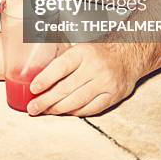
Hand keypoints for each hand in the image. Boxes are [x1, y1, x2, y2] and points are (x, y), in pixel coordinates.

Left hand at [26, 42, 142, 116]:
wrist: (128, 56)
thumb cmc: (96, 52)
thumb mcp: (79, 47)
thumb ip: (61, 58)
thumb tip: (36, 72)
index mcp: (83, 52)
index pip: (61, 66)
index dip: (45, 78)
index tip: (33, 88)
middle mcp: (94, 68)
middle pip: (66, 88)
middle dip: (46, 100)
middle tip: (32, 107)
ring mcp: (105, 83)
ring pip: (77, 101)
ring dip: (57, 109)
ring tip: (43, 111)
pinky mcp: (113, 96)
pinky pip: (90, 109)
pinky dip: (75, 112)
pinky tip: (64, 113)